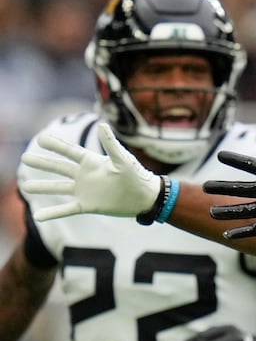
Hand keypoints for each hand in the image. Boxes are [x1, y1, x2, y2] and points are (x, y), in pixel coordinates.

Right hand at [18, 125, 160, 220]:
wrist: (146, 198)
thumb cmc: (138, 176)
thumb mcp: (123, 159)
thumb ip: (111, 144)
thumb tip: (101, 125)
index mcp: (92, 162)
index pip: (69, 151)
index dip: (55, 145)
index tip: (40, 139)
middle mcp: (85, 175)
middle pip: (59, 167)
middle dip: (42, 163)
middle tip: (25, 158)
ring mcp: (85, 190)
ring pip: (58, 187)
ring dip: (42, 186)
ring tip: (25, 186)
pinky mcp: (87, 205)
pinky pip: (66, 209)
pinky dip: (52, 212)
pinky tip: (38, 216)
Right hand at [205, 112, 255, 237]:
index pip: (250, 166)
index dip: (235, 160)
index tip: (220, 154)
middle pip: (240, 189)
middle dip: (222, 188)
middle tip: (205, 187)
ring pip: (243, 210)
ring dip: (227, 212)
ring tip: (210, 212)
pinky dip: (242, 232)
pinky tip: (227, 234)